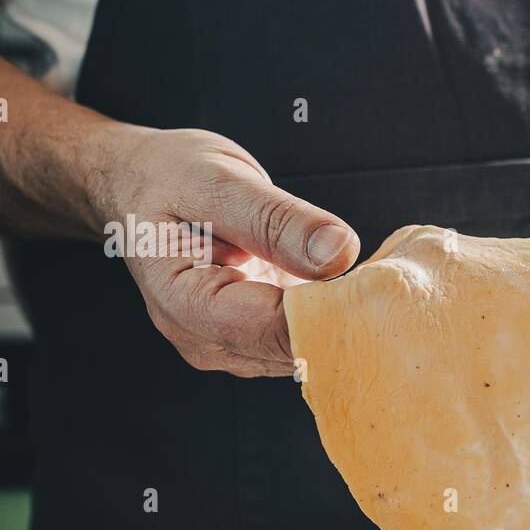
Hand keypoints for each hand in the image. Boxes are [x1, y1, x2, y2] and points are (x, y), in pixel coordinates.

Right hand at [91, 126, 359, 376]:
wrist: (139, 183)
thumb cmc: (169, 176)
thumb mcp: (221, 181)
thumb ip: (279, 220)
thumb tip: (339, 250)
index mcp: (187, 305)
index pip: (278, 330)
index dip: (334, 313)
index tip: (380, 287)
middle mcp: (206, 340)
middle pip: (296, 351)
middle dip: (345, 321)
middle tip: (390, 282)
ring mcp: (230, 346)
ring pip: (306, 353)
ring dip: (344, 322)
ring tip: (371, 280)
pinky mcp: (254, 339)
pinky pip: (304, 340)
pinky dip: (333, 318)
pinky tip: (352, 288)